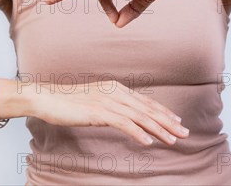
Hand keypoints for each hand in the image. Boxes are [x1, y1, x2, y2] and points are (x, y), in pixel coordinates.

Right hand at [29, 80, 189, 145]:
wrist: (46, 97)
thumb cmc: (67, 101)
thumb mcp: (93, 100)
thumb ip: (109, 105)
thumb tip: (122, 116)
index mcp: (115, 88)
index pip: (144, 102)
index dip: (162, 112)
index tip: (177, 121)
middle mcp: (114, 92)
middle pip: (146, 109)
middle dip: (168, 121)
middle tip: (184, 132)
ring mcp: (106, 101)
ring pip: (139, 117)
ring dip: (158, 129)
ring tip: (172, 139)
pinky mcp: (98, 112)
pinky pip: (122, 123)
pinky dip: (137, 132)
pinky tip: (148, 142)